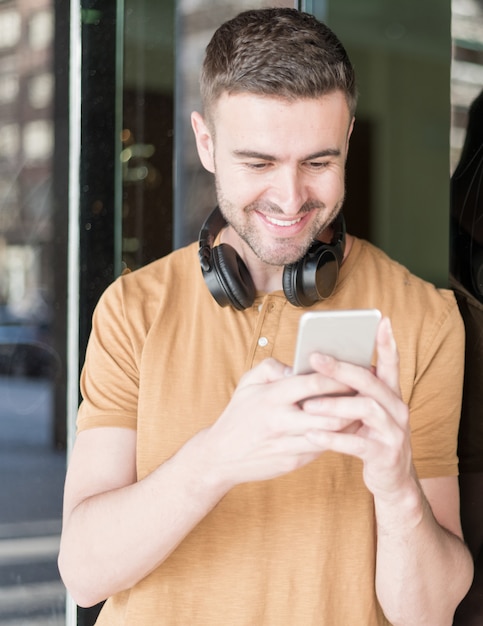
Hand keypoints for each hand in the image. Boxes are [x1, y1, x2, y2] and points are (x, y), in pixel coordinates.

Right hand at [201, 357, 359, 488]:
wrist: (220, 456)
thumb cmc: (237, 414)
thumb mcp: (248, 382)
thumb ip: (274, 367)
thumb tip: (301, 365)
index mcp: (271, 396)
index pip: (314, 383)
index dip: (339, 376)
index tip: (355, 369)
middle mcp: (281, 420)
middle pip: (330, 410)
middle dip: (353, 399)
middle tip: (370, 389)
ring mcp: (288, 443)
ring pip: (331, 432)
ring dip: (352, 420)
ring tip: (365, 407)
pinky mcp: (294, 461)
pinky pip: (324, 447)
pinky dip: (340, 436)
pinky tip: (350, 426)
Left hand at [301, 317, 412, 500]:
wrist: (392, 480)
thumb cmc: (370, 438)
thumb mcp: (365, 413)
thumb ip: (351, 392)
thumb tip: (319, 368)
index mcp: (391, 395)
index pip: (391, 363)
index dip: (387, 342)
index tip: (381, 321)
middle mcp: (397, 408)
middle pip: (370, 381)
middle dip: (341, 369)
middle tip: (315, 358)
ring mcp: (394, 432)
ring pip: (365, 409)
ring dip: (334, 405)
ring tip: (307, 405)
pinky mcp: (384, 454)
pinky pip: (357, 443)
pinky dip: (333, 438)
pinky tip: (312, 435)